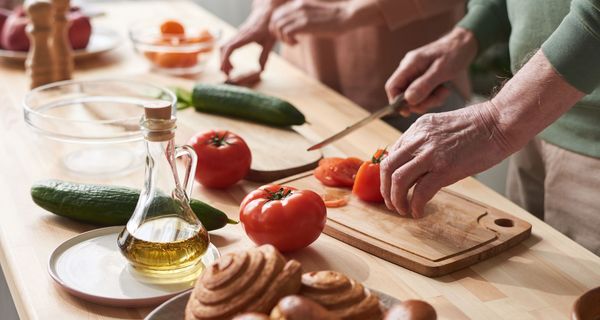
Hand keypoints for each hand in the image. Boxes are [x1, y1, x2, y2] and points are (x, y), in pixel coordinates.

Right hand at [220, 0, 283, 75]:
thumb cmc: (269, 27)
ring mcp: (236, 35)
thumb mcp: (270, 42)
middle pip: (223, 48)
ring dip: (223, 59)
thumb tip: (261, 70)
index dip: (226, 58)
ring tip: (230, 71)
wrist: (266, 14)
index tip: (226, 69)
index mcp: (247, 36)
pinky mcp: (236, 37)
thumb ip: (265, 55)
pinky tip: (233, 65)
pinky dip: (226, 56)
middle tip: (227, 75)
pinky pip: (227, 46)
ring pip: (223, 47)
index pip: (231, 47)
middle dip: (222, 61)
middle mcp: (239, 35)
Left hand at [269, 0, 350, 44]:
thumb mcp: (313, 15)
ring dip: (283, 38)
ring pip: (278, 26)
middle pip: (274, 19)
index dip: (277, 27)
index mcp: (298, 3)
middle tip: (288, 40)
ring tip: (293, 42)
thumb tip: (293, 28)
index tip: (286, 35)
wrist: (346, 16)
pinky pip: (286, 32)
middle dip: (277, 33)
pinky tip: (297, 43)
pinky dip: (289, 40)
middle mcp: (297, 6)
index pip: (276, 13)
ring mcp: (300, 14)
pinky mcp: (305, 23)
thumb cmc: (333, 19)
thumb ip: (302, 17)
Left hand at [379, 102, 513, 217]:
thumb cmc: (478, 126)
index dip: (388, 174)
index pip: (391, 153)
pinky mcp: (445, 168)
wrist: (500, 122)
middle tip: (392, 203)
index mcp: (417, 128)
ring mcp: (430, 154)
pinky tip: (418, 212)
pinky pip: (421, 192)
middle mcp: (419, 139)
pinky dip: (416, 206)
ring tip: (403, 210)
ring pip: (398, 181)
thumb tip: (417, 165)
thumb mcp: (442, 127)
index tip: (391, 187)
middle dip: (385, 190)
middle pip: (387, 168)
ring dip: (397, 200)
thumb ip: (426, 142)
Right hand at [385, 27, 477, 115]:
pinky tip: (444, 90)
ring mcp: (415, 74)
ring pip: (415, 96)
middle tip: (435, 100)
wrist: (464, 44)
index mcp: (409, 64)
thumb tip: (408, 100)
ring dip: (429, 100)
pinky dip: (433, 96)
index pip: (392, 86)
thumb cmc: (454, 54)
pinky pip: (423, 93)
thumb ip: (424, 85)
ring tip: (443, 92)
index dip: (396, 101)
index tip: (408, 112)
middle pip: (403, 94)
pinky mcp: (423, 78)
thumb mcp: (441, 71)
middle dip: (419, 102)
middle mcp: (409, 69)